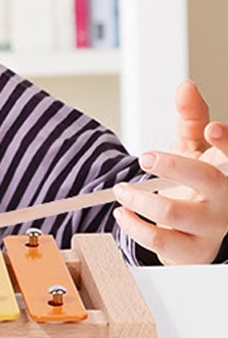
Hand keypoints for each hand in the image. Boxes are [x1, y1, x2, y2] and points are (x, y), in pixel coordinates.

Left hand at [114, 81, 227, 263]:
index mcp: (227, 170)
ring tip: (121, 191)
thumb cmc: (196, 182)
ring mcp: (211, 227)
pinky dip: (133, 225)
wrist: (192, 229)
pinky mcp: (192, 251)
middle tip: (143, 157)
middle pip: (206, 180)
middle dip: (171, 165)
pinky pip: (159, 239)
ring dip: (138, 198)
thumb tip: (186, 86)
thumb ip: (190, 116)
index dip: (226, 142)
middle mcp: (226, 199)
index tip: (211, 128)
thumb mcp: (193, 147)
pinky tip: (122, 214)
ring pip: (174, 212)